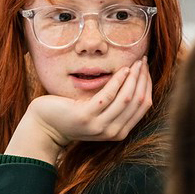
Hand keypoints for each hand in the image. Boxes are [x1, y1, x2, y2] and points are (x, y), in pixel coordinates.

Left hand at [5, 57, 151, 164]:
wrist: (46, 125)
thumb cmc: (73, 114)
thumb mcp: (99, 113)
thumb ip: (116, 105)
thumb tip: (137, 82)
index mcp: (119, 132)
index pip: (143, 107)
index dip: (148, 85)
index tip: (146, 69)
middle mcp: (112, 132)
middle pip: (138, 101)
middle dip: (143, 78)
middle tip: (143, 61)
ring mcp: (99, 126)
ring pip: (126, 98)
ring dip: (134, 77)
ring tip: (135, 62)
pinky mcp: (86, 116)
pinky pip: (108, 95)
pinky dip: (118, 81)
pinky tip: (122, 69)